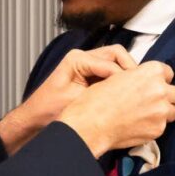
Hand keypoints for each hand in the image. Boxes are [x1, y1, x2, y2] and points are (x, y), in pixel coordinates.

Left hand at [0, 45, 135, 154]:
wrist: (34, 120)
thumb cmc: (48, 112)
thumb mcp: (76, 102)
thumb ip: (101, 94)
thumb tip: (126, 89)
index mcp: (77, 59)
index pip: (111, 62)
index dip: (125, 77)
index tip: (137, 91)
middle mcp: (83, 57)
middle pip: (116, 55)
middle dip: (130, 70)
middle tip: (140, 87)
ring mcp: (87, 65)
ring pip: (116, 62)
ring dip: (127, 75)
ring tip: (136, 91)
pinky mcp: (90, 75)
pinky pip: (111, 73)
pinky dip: (120, 81)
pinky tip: (127, 94)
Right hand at [58, 61, 174, 158]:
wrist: (90, 123)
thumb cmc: (97, 100)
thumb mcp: (117, 77)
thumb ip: (138, 77)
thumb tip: (147, 82)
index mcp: (150, 72)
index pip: (168, 72)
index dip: (160, 79)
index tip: (154, 84)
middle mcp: (160, 90)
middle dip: (169, 97)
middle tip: (154, 101)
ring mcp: (161, 111)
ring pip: (173, 112)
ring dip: (163, 113)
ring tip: (145, 115)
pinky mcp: (158, 129)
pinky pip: (162, 127)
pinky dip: (153, 126)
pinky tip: (138, 124)